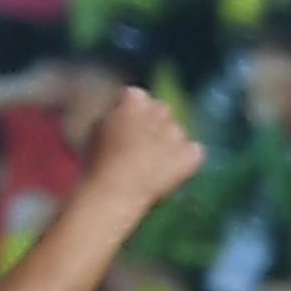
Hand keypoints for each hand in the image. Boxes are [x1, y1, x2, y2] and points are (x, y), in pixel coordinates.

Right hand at [85, 85, 205, 207]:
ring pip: (177, 133)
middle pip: (161, 111)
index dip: (129, 116)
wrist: (112, 193)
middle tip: (139, 151)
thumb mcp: (95, 132)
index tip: (122, 133)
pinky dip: (186, 161)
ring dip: (169, 145)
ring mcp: (176, 132)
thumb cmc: (95, 166)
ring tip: (150, 169)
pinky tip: (171, 174)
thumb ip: (114, 118)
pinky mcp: (189, 154)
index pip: (137, 98)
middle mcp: (159, 110)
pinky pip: (195, 152)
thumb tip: (122, 119)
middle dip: (153, 126)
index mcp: (134, 98)